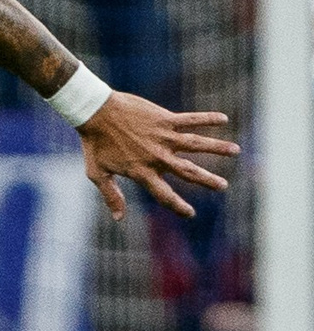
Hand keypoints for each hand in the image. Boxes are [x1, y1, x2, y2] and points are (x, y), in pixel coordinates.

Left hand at [79, 94, 239, 219]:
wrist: (94, 112)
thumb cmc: (94, 143)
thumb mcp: (97, 173)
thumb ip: (111, 195)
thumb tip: (119, 218)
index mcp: (142, 171)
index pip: (164, 194)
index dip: (177, 206)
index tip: (190, 213)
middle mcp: (157, 156)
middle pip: (188, 172)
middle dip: (207, 180)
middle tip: (223, 186)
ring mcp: (163, 137)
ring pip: (196, 144)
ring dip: (217, 148)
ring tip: (236, 151)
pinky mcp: (164, 119)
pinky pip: (191, 119)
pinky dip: (207, 118)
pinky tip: (224, 118)